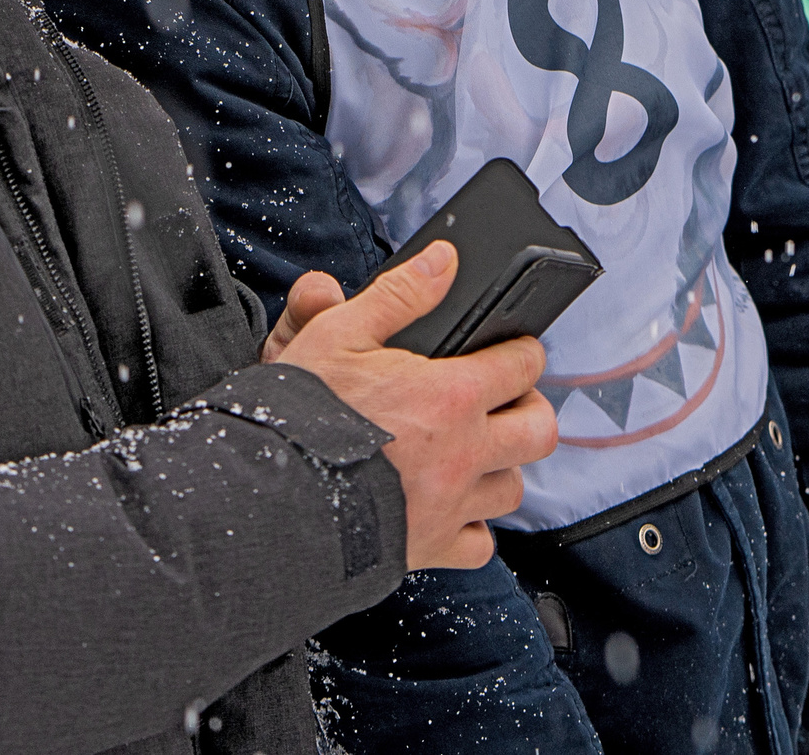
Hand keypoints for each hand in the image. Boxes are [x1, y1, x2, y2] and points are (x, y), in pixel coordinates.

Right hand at [270, 243, 559, 569]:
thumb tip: (444, 261)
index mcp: (450, 395)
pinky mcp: (431, 547)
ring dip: (501, 467)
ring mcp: (451, 505)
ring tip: (475, 452)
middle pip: (537, 430)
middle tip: (506, 402)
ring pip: (512, 488)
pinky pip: (479, 544)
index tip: (513, 351)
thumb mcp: (340, 334)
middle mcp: (463, 452)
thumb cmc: (302, 416)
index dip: (521, 352)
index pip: (522, 365)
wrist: (270, 500)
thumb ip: (400, 294)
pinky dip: (472, 525)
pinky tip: (449, 505)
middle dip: (529, 409)